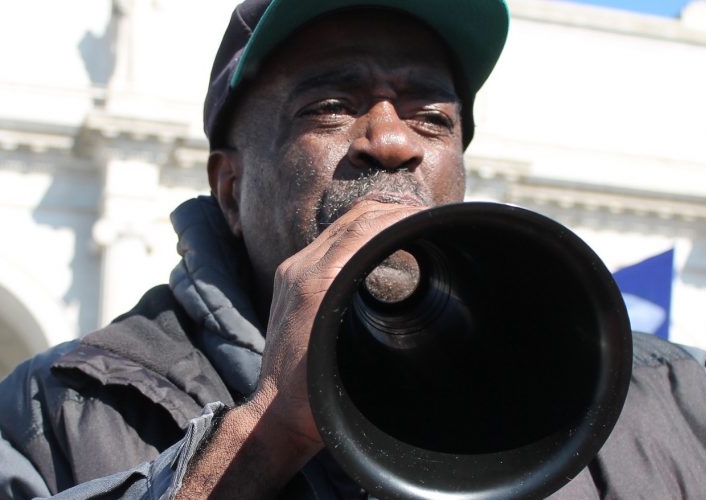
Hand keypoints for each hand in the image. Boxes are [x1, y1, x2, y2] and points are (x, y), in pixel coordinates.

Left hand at [178, 200, 422, 498]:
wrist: (276, 414)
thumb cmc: (316, 397)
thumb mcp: (352, 353)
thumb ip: (375, 313)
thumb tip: (412, 279)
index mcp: (316, 282)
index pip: (364, 226)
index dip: (400, 216)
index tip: (429, 217)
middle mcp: (300, 270)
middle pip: (354, 218)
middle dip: (393, 212)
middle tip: (427, 217)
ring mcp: (293, 273)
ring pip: (341, 226)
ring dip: (376, 220)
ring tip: (409, 226)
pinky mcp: (291, 281)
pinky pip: (329, 242)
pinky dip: (360, 235)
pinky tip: (380, 245)